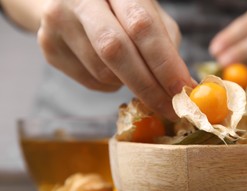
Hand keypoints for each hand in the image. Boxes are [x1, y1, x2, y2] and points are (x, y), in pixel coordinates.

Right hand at [38, 0, 192, 119]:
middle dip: (148, 86)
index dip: (165, 64)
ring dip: (129, 83)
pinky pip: (91, 82)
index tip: (183, 91)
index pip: (143, 27)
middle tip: (170, 109)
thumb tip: (180, 84)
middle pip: (116, 51)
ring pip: (104, 72)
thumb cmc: (119, 9)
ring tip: (134, 71)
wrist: (69, 1)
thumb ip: (165, 40)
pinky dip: (111, 85)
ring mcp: (58, 21)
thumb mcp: (147, 11)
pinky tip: (111, 69)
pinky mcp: (48, 46)